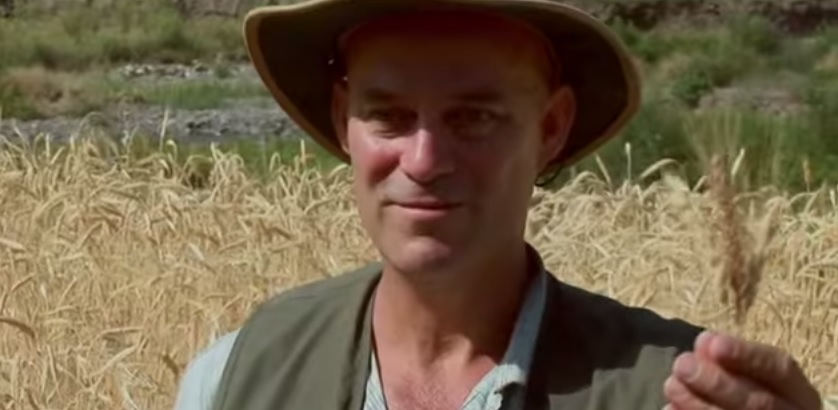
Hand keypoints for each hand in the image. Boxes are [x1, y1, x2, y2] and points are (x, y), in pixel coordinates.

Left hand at [663, 330, 822, 409]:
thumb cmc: (753, 394)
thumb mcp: (753, 376)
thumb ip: (731, 361)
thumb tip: (703, 345)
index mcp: (799, 393)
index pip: (780, 369)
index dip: (745, 354)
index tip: (708, 341)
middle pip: (758, 404)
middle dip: (716, 382)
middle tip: (682, 365)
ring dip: (697, 405)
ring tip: (672, 385)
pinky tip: (670, 409)